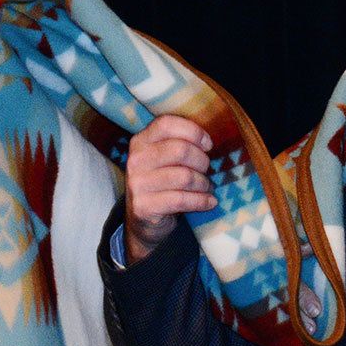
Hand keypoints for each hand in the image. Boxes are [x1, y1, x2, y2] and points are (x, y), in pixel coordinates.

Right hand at [124, 115, 216, 263]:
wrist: (143, 221)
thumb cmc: (163, 183)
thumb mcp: (165, 159)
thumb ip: (179, 144)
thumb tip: (208, 142)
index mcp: (141, 141)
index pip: (166, 124)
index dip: (193, 132)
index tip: (208, 145)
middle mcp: (136, 160)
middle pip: (180, 150)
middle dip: (202, 161)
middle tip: (206, 170)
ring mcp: (138, 184)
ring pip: (184, 177)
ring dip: (203, 183)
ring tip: (206, 187)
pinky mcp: (144, 207)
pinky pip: (182, 200)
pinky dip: (202, 201)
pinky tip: (209, 202)